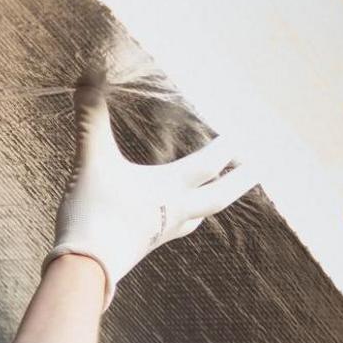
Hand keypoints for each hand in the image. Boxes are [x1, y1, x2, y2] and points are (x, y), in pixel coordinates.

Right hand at [47, 86, 255, 307]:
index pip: (208, 165)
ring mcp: (159, 234)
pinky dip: (178, 222)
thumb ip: (90, 118)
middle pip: (217, 197)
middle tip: (259, 170)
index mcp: (168, 189)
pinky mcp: (141, 247)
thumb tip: (88, 72)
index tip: (243, 134)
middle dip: (239, 181)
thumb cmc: (92, 213)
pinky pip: (170, 231)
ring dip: (209, 205)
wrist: (84, 269)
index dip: (227, 148)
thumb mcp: (91, 160)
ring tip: (213, 199)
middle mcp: (172, 211)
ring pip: (195, 217)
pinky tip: (164, 223)